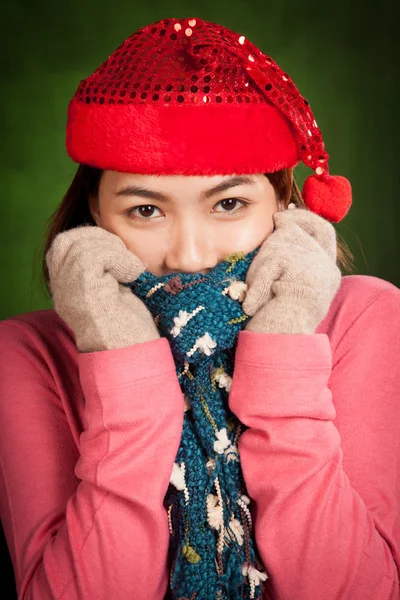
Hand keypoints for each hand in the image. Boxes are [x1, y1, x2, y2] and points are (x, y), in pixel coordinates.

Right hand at [46, 225, 159, 351]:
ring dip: (113, 250)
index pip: (65, 244)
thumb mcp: (114, 291)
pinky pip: (95, 255)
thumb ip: (104, 269)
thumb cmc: (130, 328)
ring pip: (82, 245)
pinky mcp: (84, 292)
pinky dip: (119, 258)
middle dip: (100, 239)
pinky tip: (132, 275)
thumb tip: (111, 240)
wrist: (134, 356)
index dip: (92, 239)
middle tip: (124, 258)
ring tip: (130, 269)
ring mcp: (70, 291)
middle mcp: (61, 290)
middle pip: (68, 240)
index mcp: (67, 288)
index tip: (118, 254)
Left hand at [242, 206, 341, 333]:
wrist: (277, 352)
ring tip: (256, 297)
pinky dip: (256, 285)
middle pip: (294, 234)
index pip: (322, 230)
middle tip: (258, 265)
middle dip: (270, 247)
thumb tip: (283, 218)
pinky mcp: (303, 278)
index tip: (284, 215)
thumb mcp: (283, 284)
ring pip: (278, 246)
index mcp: (326, 272)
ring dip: (259, 270)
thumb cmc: (272, 323)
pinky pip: (270, 265)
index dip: (303, 219)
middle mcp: (327, 270)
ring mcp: (318, 273)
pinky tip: (253, 305)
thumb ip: (288, 256)